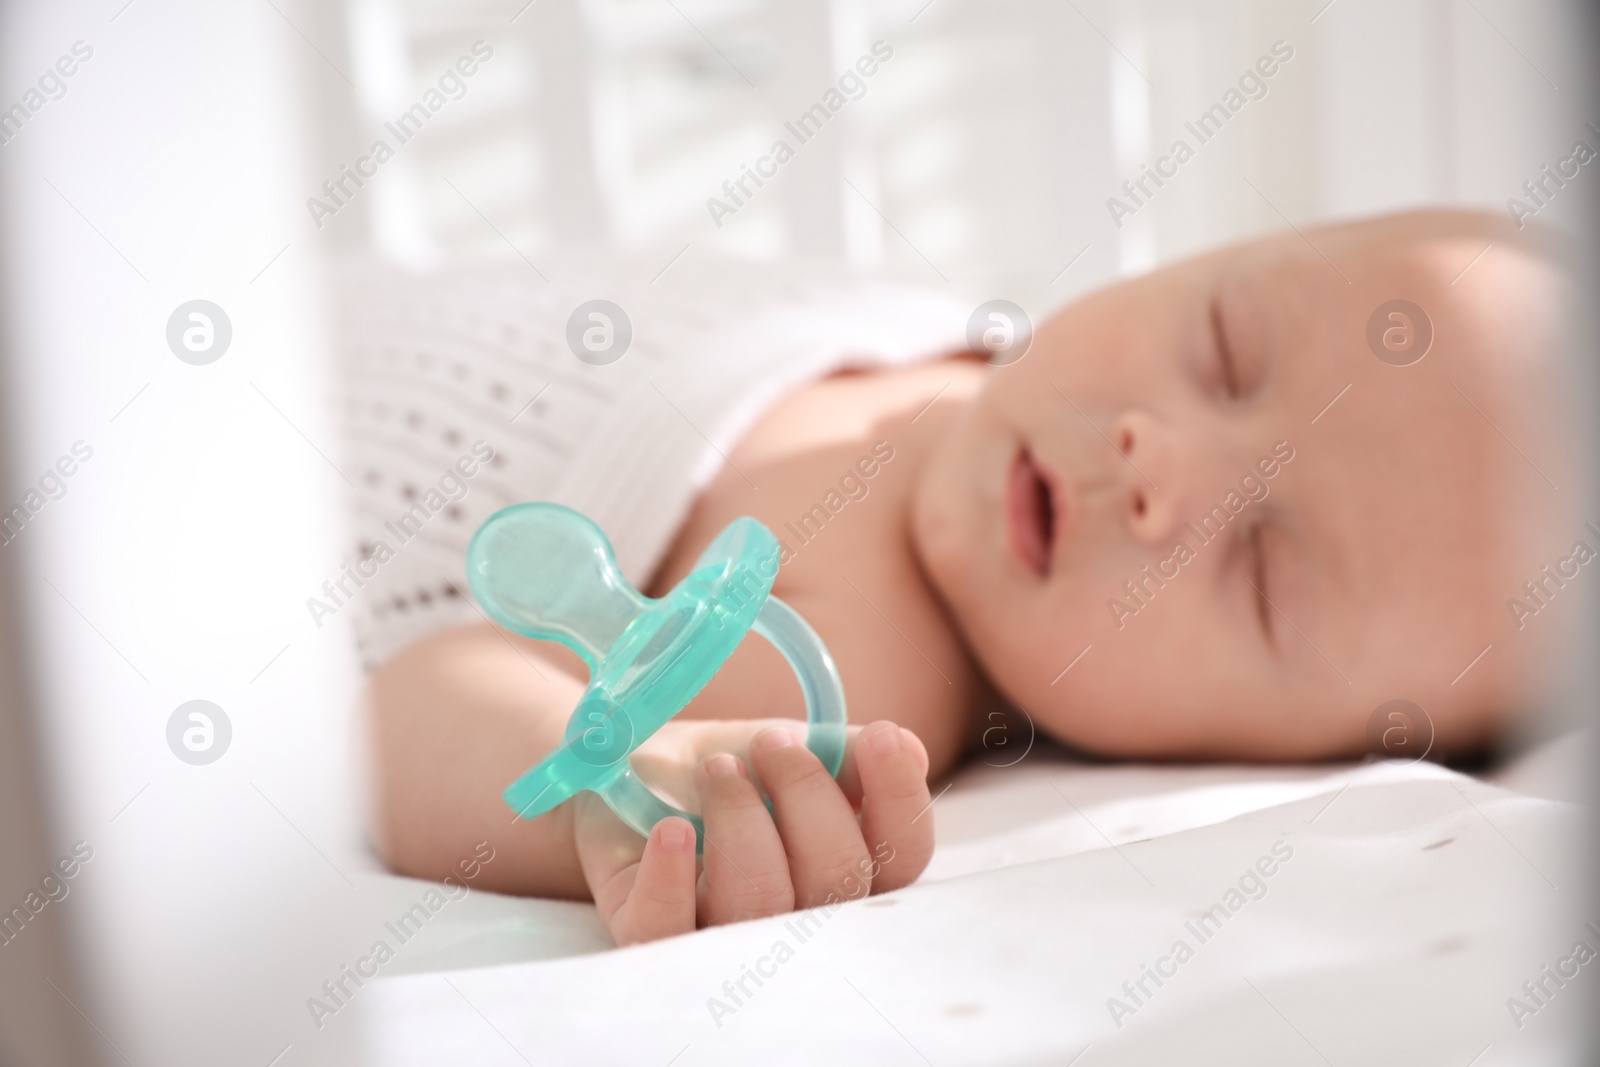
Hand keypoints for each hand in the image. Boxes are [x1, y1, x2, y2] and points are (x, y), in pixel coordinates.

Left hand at [571, 719, 933, 945]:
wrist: (632, 768)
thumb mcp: (793, 747)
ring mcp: (724, 933)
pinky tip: (670, 832)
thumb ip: (849, 753)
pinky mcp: (653, 933)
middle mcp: (799, 916)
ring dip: (740, 819)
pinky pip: (667, 929)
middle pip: (838, 879)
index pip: (904, 857)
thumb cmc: (729, 770)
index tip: (881, 738)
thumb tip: (911, 751)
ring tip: (717, 771)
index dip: (900, 800)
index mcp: (848, 869)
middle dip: (807, 795)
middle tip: (768, 746)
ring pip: (760, 903)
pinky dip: (672, 876)